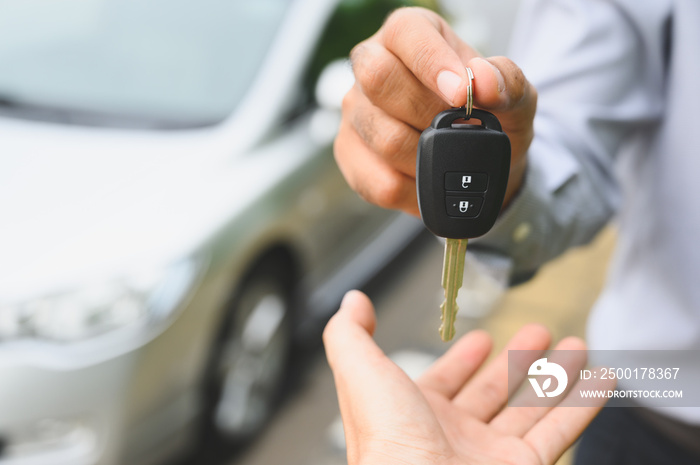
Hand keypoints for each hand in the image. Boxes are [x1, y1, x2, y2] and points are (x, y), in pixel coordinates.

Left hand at [323, 291, 609, 464]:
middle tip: (539, 332)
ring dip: (555, 375)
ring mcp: (490, 455)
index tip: (483, 340)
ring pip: (531, 407)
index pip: (445, 380)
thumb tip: (354, 301)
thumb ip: (352, 335)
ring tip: (577, 346)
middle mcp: (452, 434)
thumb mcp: (361, 375)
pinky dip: (582, 404)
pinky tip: (599, 380)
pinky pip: (560, 430)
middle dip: (516, 360)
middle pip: (493, 390)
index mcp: (414, 412)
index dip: (463, 360)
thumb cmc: (387, 447)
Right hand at [334, 7, 536, 215]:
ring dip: (428, 158)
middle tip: (457, 130)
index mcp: (410, 34)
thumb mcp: (515, 98)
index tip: (460, 94)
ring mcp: (356, 111)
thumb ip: (507, 82)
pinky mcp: (349, 154)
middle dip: (427, 112)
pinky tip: (429, 179)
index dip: (431, 63)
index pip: (406, 33)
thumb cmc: (490, 118)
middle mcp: (372, 65)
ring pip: (384, 138)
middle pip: (378, 79)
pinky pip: (379, 181)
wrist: (477, 164)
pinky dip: (416, 190)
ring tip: (448, 157)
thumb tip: (484, 79)